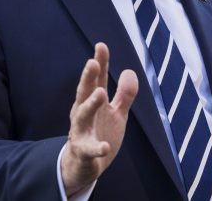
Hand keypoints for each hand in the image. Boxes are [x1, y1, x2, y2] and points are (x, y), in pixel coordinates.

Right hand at [61, 42, 138, 195]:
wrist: (84, 166)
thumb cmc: (99, 133)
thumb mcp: (116, 113)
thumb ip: (124, 94)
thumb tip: (129, 71)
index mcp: (92, 102)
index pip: (96, 80)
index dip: (99, 63)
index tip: (101, 45)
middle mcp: (84, 113)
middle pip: (84, 92)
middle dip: (88, 77)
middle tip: (92, 62)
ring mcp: (81, 132)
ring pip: (82, 116)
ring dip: (91, 104)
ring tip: (100, 93)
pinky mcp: (83, 152)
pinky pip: (89, 150)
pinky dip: (96, 148)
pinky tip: (104, 147)